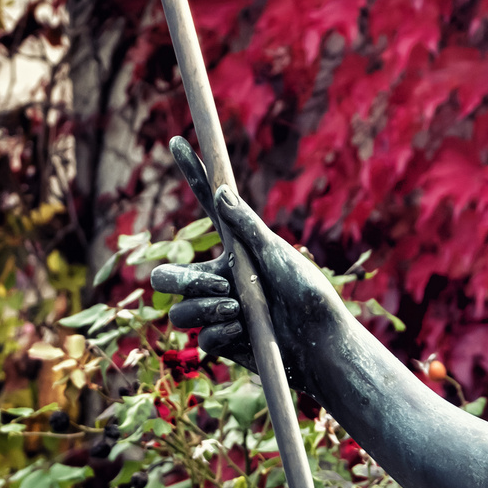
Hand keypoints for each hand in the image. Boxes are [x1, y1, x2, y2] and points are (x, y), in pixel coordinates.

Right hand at [150, 138, 348, 393]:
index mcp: (236, 250)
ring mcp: (216, 310)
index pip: (207, 207)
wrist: (320, 347)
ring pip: (179, 311)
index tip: (178, 139)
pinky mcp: (219, 341)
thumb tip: (222, 189)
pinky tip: (247, 333)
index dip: (193, 173)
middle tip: (216, 285)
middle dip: (180, 281)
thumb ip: (248, 227)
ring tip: (241, 311)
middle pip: (167, 277)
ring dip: (209, 309)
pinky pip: (201, 337)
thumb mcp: (279, 255)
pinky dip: (223, 333)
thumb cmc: (308, 295)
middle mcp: (220, 278)